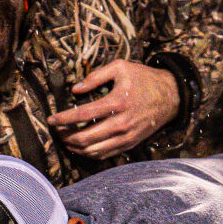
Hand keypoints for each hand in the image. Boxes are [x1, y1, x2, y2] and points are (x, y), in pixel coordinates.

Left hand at [48, 60, 180, 159]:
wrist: (170, 97)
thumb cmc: (144, 79)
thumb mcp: (121, 67)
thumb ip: (96, 76)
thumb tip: (75, 88)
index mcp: (117, 102)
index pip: (82, 114)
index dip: (63, 119)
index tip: (52, 119)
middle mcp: (120, 123)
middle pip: (84, 138)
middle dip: (66, 136)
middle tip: (57, 131)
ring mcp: (125, 137)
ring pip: (93, 151)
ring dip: (75, 148)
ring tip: (66, 140)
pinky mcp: (128, 145)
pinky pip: (104, 155)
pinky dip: (89, 154)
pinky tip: (81, 147)